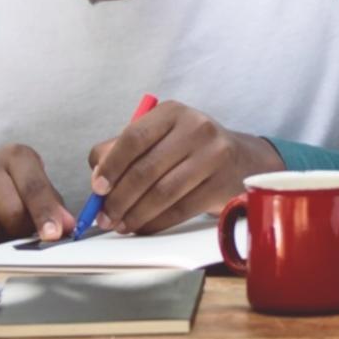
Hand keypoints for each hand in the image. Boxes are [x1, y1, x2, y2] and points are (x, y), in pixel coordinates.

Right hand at [0, 144, 75, 244]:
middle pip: (12, 212)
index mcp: (18, 156)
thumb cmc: (7, 188)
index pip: (34, 188)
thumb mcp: (31, 191)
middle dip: (20, 230)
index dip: (45, 213)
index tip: (54, 234)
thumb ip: (51, 207)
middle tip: (19, 229)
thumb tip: (66, 227)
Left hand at [86, 100, 282, 235]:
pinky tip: (144, 227)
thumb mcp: (159, 138)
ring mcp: (212, 155)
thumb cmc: (188, 150)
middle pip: (146, 169)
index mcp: (172, 112)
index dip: (111, 165)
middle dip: (119, 198)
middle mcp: (195, 128)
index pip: (133, 137)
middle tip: (104, 217)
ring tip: (121, 224)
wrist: (241, 160)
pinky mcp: (221, 183)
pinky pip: (181, 209)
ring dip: (136, 214)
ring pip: (163, 192)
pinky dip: (157, 222)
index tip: (97, 188)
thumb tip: (98, 178)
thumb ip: (122, 151)